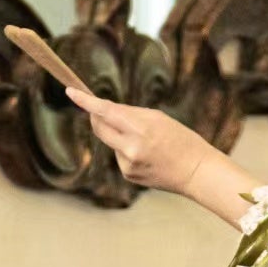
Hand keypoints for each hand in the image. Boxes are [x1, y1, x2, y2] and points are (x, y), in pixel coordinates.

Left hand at [64, 86, 206, 194]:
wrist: (196, 172)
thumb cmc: (181, 140)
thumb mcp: (158, 118)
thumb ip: (130, 114)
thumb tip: (105, 112)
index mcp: (140, 129)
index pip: (105, 111)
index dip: (85, 102)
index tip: (71, 91)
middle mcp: (130, 148)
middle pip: (100, 127)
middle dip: (97, 117)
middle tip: (101, 110)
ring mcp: (128, 164)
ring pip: (111, 141)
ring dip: (119, 136)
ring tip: (146, 142)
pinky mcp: (129, 174)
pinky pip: (119, 155)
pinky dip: (127, 150)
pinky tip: (146, 156)